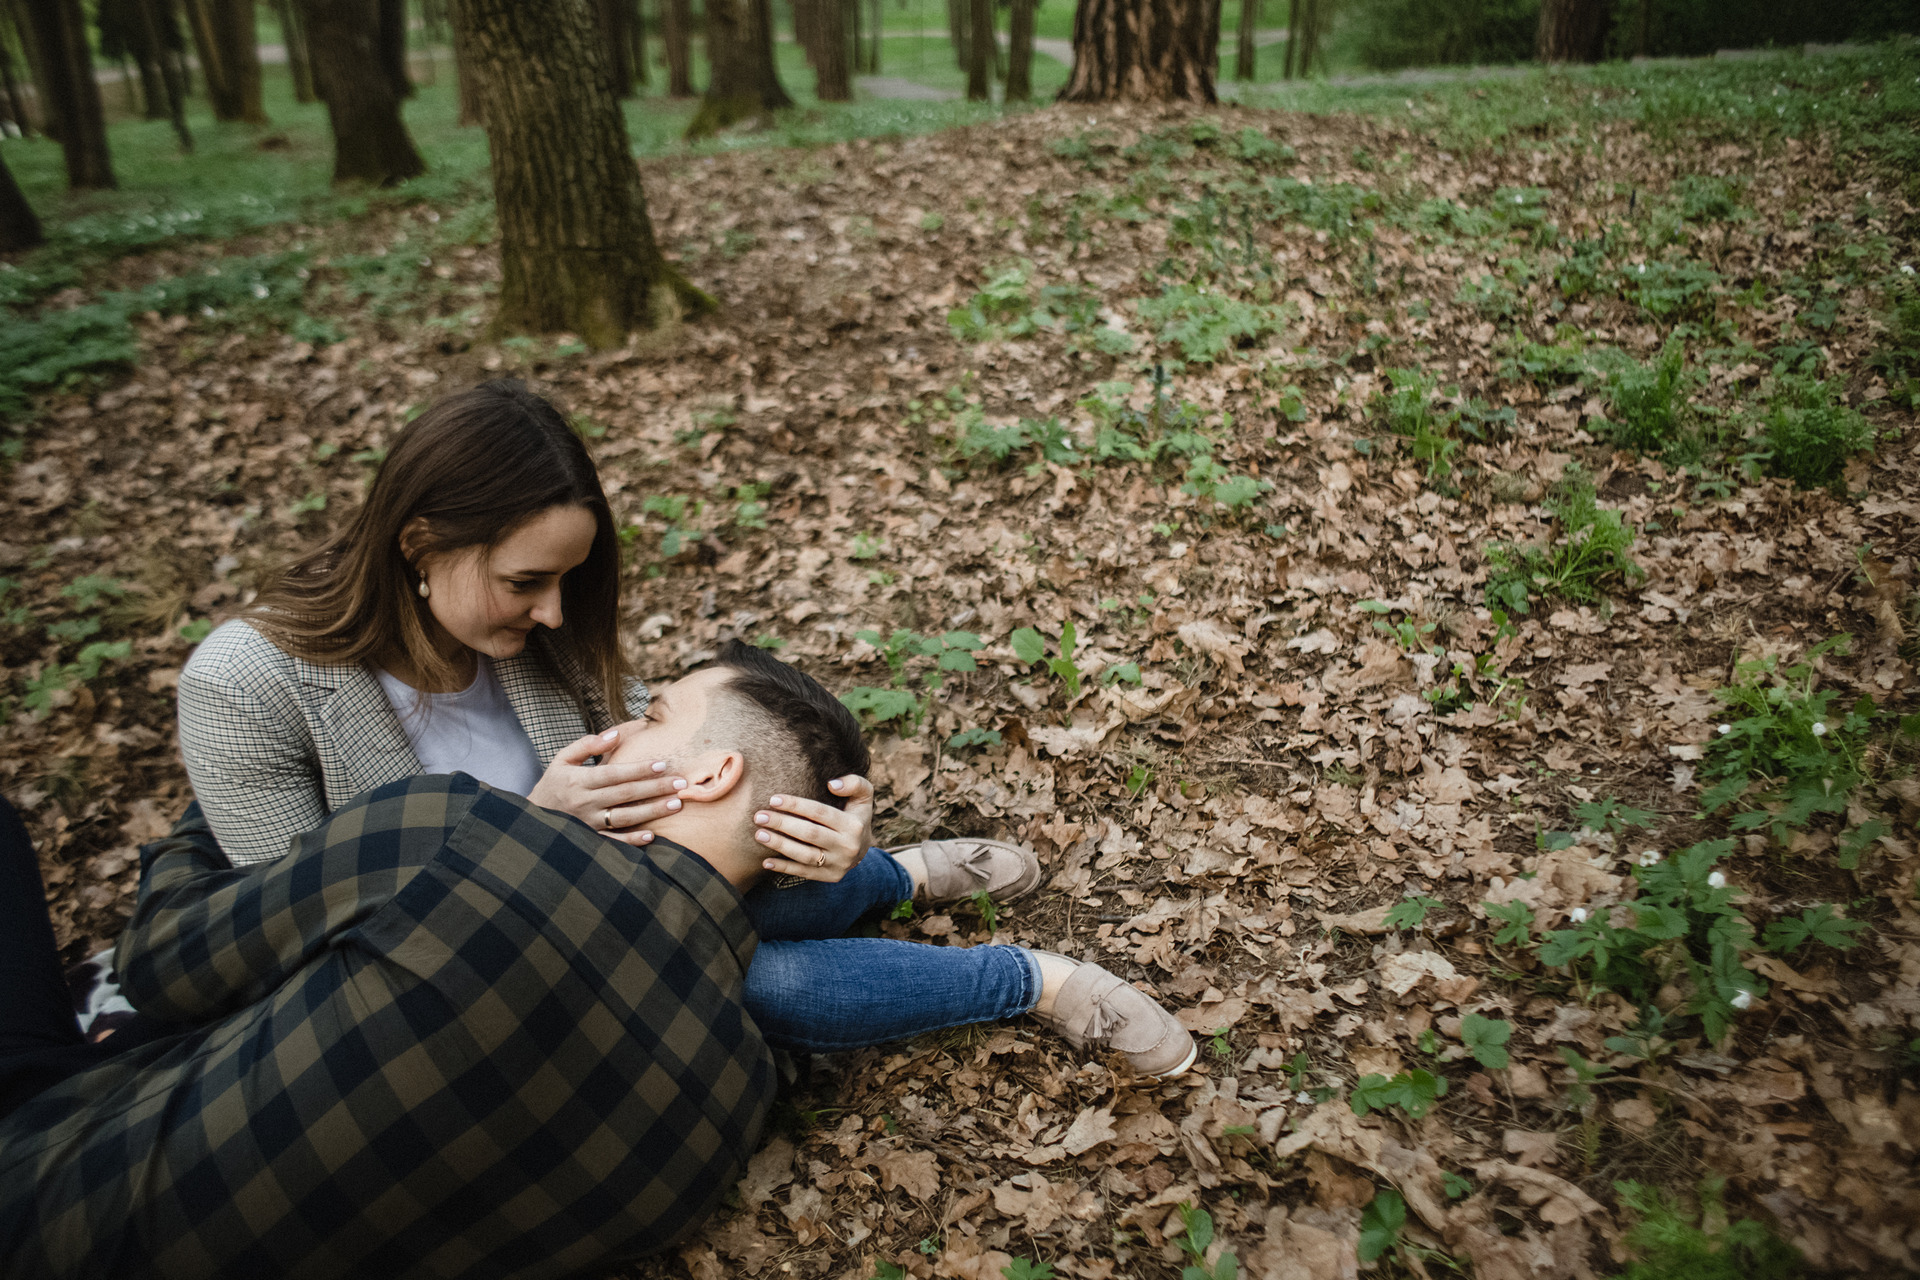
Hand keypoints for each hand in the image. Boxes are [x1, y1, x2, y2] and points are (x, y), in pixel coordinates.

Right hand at [529, 728, 686, 845]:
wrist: (530, 820)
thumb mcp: (562, 760)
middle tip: (681, 783)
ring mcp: (588, 824)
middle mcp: (585, 803)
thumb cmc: (553, 785)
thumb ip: (587, 745)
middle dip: (655, 788)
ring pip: (624, 818)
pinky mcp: (590, 839)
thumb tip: (615, 734)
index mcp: (579, 781)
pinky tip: (652, 836)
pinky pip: (613, 841)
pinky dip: (631, 840)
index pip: (615, 774)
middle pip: (625, 795)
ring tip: (676, 804)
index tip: (662, 764)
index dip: (639, 769)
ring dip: (652, 812)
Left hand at [752, 774, 875, 882]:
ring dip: (780, 845)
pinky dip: (783, 868)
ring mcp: (839, 864)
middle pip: (810, 833)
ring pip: (805, 855)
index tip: (773, 799)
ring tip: (759, 835)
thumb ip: (854, 783)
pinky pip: (803, 873)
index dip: (796, 805)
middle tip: (759, 816)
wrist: (862, 847)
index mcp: (854, 825)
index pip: (820, 812)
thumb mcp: (862, 796)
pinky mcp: (830, 877)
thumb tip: (832, 784)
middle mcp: (848, 846)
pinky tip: (765, 861)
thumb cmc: (855, 814)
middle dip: (782, 824)